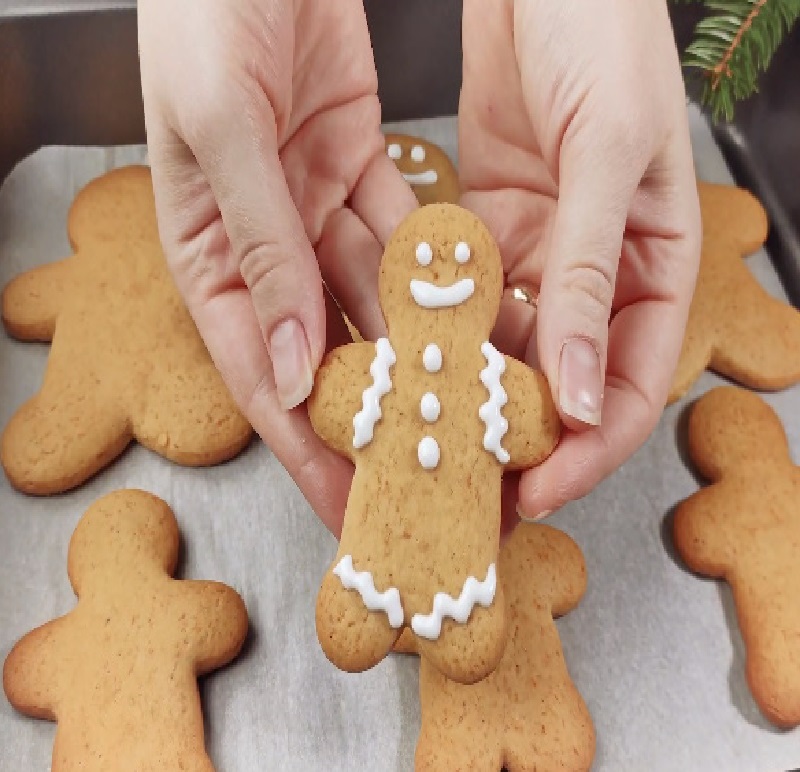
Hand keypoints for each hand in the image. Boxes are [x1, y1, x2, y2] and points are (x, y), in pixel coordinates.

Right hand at [138, 0, 416, 533]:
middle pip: (322, 354)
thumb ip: (262, 252)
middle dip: (369, 417)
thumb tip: (290, 369)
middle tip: (419, 476)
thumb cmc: (204, 11)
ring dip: (414, 356)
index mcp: (208, 252)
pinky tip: (466, 323)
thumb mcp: (222, 129)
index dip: (303, 446)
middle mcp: (261, 246)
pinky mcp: (356, 174)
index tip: (346, 504)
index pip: (260, 373)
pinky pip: (400, 243)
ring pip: (370, 304)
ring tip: (459, 415)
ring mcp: (311, 211)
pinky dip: (432, 282)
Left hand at [460, 0, 701, 520]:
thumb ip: (592, 274)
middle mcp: (595, 276)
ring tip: (422, 445)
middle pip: (559, 385)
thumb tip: (580, 393)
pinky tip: (401, 367)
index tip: (537, 493)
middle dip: (518, 443)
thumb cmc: (604, 36)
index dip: (587, 450)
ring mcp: (538, 259)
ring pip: (504, 352)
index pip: (627, 387)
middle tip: (464, 490)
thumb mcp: (608, 154)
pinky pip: (460, 300)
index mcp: (653, 268)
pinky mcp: (486, 234)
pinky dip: (435, 334)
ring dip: (467, 399)